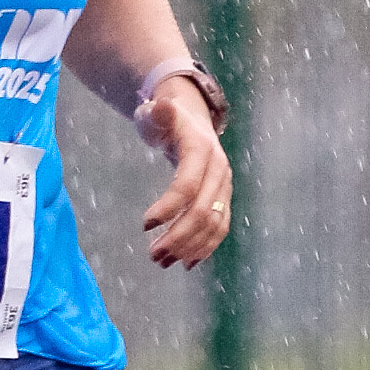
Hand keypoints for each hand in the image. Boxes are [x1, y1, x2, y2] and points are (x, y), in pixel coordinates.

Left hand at [137, 81, 233, 270]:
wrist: (191, 120)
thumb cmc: (166, 119)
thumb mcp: (156, 112)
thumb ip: (156, 113)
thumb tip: (161, 105)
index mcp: (201, 149)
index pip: (188, 185)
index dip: (168, 207)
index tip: (144, 225)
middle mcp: (219, 169)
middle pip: (203, 211)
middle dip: (178, 236)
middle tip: (153, 254)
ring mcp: (224, 186)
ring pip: (214, 224)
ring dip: (190, 247)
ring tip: (162, 261)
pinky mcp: (224, 199)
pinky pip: (220, 227)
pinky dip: (206, 247)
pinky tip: (187, 263)